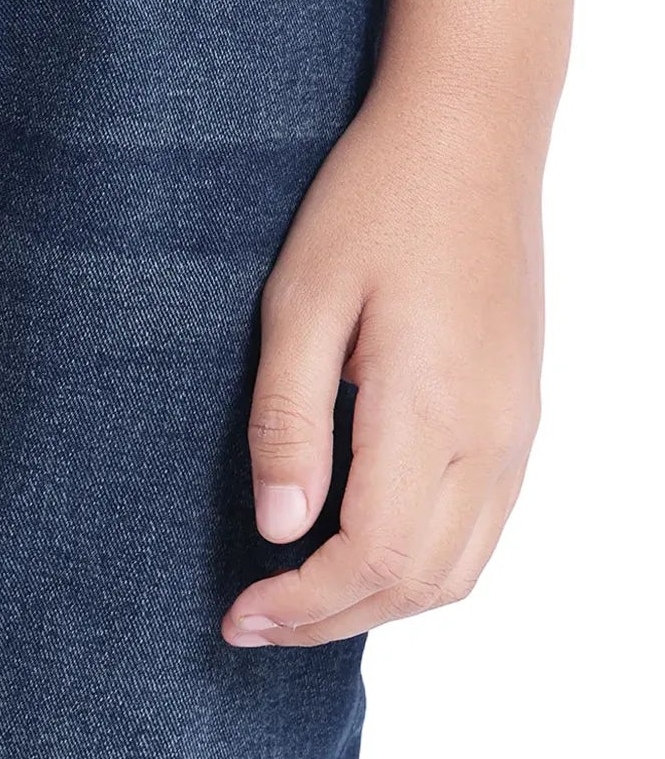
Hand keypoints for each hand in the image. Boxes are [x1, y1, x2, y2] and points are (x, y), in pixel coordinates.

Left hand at [224, 82, 544, 647]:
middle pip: (420, 583)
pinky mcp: (521, 413)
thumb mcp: (300, 300)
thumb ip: (288, 419)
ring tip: (297, 601)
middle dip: (331, 619)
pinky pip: (484, 526)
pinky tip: (361, 549)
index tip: (238, 615)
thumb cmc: (373, 202)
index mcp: (431, 412)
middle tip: (250, 623)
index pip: (372, 558)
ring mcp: (517, 429)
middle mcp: (491, 437)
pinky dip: (423, 565)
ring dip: (379, 603)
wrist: (470, 135)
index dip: (303, 605)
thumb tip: (279, 527)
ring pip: (462, 568)